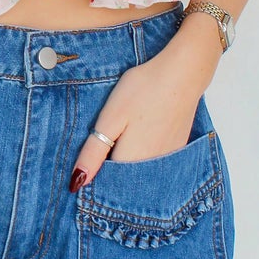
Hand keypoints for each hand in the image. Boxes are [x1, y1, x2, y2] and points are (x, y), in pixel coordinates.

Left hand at [68, 15, 220, 189]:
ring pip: (141, 174)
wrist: (182, 74)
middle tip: (108, 142)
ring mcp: (168, 160)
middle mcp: (152, 168)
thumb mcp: (109, 118)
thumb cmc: (143, 90)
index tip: (90, 159)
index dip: (94, 176)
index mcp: (130, 162)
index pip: (106, 184)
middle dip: (111, 173)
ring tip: (125, 137)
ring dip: (129, 167)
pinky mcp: (177, 149)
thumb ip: (93, 153)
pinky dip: (145, 158)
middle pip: (125, 182)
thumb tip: (76, 183)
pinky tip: (141, 137)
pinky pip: (155, 165)